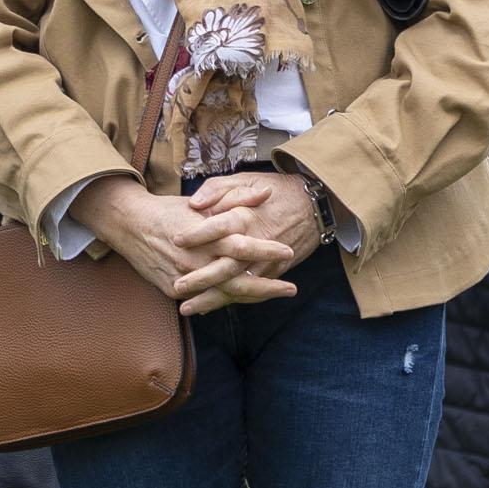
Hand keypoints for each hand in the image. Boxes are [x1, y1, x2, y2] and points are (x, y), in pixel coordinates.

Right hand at [72, 175, 299, 308]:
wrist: (130, 225)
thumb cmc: (169, 211)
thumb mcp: (202, 201)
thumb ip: (236, 199)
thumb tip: (266, 193)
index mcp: (205, 236)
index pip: (241, 246)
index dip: (266, 250)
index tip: (287, 251)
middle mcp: (197, 260)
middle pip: (237, 280)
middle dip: (267, 286)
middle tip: (291, 288)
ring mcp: (184, 278)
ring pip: (224, 295)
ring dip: (252, 296)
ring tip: (275, 294)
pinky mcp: (174, 290)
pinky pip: (204, 299)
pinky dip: (225, 299)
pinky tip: (244, 299)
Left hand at [184, 171, 327, 312]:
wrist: (313, 206)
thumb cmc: (275, 189)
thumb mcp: (244, 179)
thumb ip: (217, 190)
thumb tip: (193, 204)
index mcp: (245, 217)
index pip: (217, 227)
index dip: (196, 233)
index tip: (175, 239)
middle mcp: (255, 242)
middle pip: (226, 265)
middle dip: (201, 278)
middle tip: (178, 286)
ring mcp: (266, 261)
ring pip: (237, 285)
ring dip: (212, 299)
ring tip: (187, 308)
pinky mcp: (273, 272)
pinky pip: (250, 291)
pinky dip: (230, 301)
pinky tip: (209, 308)